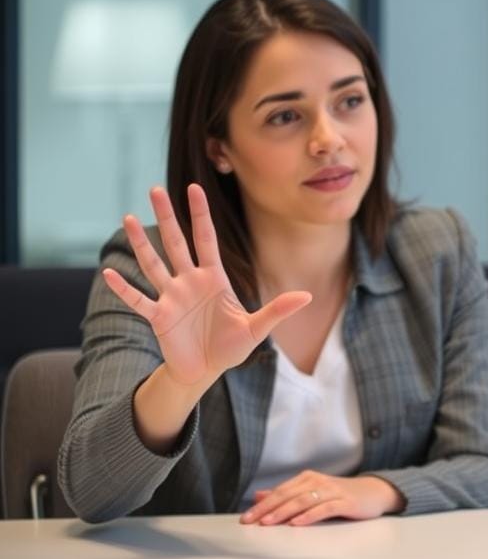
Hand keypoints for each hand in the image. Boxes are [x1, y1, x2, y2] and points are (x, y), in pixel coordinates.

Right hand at [103, 184, 311, 387]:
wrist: (206, 371)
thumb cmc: (230, 347)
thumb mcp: (257, 329)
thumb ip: (278, 310)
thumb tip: (307, 297)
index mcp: (213, 278)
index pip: (205, 238)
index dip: (200, 213)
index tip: (194, 187)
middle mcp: (189, 281)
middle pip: (175, 242)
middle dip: (166, 216)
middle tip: (154, 189)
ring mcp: (171, 297)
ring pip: (153, 264)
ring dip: (140, 243)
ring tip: (127, 218)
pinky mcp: (158, 317)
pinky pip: (138, 299)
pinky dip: (124, 288)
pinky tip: (107, 272)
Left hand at [240, 472, 405, 525]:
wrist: (372, 492)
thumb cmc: (338, 495)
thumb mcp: (311, 492)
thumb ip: (286, 494)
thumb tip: (259, 495)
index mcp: (307, 478)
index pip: (280, 491)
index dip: (262, 504)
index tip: (245, 517)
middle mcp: (317, 481)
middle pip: (288, 495)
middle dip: (267, 508)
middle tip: (250, 520)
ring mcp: (331, 491)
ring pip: (303, 500)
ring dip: (284, 512)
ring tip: (268, 522)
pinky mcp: (344, 502)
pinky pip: (325, 508)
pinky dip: (309, 515)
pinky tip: (298, 523)